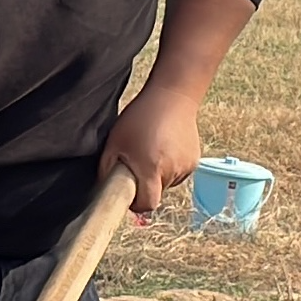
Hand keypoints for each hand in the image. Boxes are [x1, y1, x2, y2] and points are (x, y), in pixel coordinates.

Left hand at [100, 87, 203, 214]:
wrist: (173, 96)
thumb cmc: (139, 117)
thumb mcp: (114, 142)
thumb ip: (107, 170)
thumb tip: (106, 190)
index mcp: (151, 168)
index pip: (147, 204)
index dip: (136, 204)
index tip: (129, 194)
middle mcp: (171, 171)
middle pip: (156, 194)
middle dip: (145, 186)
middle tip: (137, 164)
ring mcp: (186, 166)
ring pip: (167, 184)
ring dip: (158, 176)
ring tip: (152, 151)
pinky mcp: (194, 161)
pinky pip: (178, 174)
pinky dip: (170, 167)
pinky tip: (164, 147)